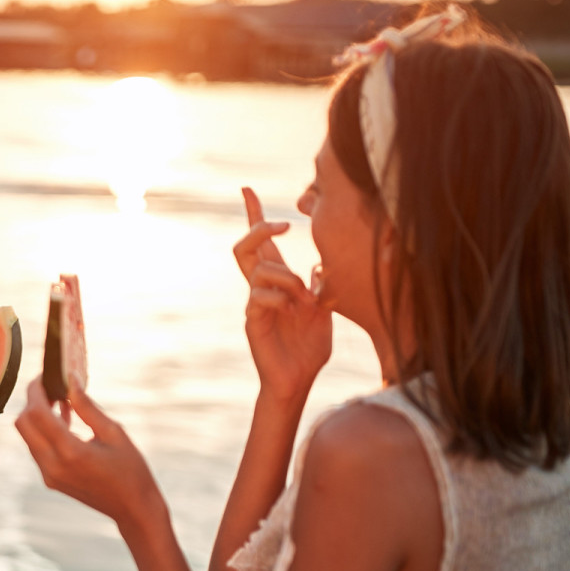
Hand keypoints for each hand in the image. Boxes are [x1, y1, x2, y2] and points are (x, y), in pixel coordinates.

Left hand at [14, 379, 160, 533]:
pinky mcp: (50, 480)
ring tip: (62, 402)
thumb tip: (70, 380)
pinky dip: (44, 432)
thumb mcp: (114, 432)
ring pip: (27, 436)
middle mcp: (52, 465)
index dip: (36, 390)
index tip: (45, 376)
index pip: (37, 412)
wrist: (132, 508)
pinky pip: (37, 449)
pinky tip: (65, 421)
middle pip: (23, 423)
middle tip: (52, 388)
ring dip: (38, 416)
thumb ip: (88, 406)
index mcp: (70, 452)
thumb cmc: (130, 469)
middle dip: (33, 402)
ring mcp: (49, 475)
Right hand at [234, 187, 331, 408]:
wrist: (298, 380)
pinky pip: (258, 296)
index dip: (253, 215)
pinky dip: (278, 298)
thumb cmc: (309, 348)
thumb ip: (321, 285)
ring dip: (286, 277)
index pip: (261, 244)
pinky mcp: (252, 322)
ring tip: (302, 298)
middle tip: (283, 224)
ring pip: (259, 269)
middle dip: (259, 227)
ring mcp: (254, 305)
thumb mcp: (324, 308)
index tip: (247, 190)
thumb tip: (318, 264)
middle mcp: (261, 290)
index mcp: (277, 283)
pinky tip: (291, 311)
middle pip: (246, 248)